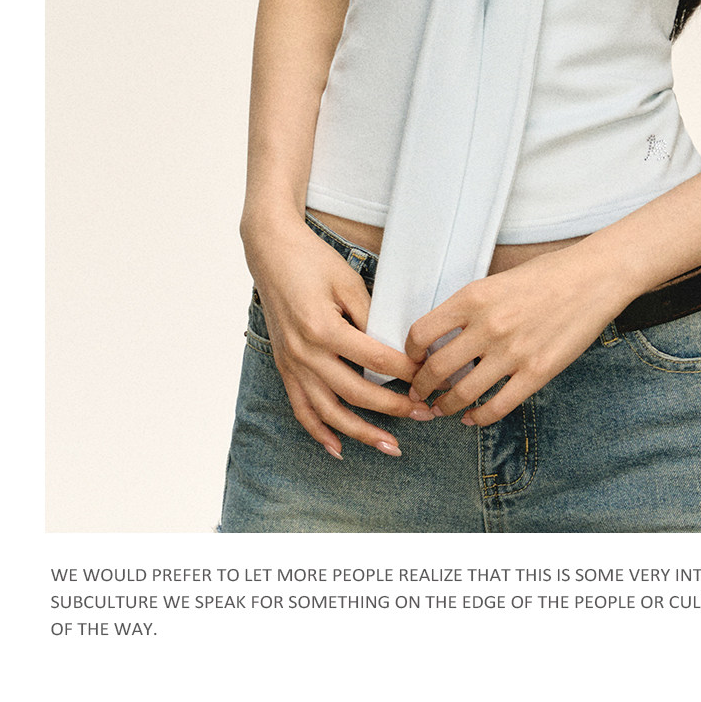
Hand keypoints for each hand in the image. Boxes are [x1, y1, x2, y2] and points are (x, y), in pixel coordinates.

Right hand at [243, 214, 438, 457]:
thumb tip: (397, 349)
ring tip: (390, 446)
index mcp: (323, 328)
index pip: (375, 360)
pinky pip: (301, 409)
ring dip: (361, 433)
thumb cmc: (312, 261)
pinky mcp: (284, 367)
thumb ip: (370, 317)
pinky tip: (338, 448)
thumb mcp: (348, 282)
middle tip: (425, 413)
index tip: (429, 375)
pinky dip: (319, 432)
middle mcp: (305, 353)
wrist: (272, 253)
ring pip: (329, 412)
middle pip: (356, 393)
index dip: (406, 371)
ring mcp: (292, 364)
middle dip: (394, 407)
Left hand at [404, 244, 628, 426]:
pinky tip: (473, 417)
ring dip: (445, 407)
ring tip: (442, 409)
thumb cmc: (548, 274)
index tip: (412, 360)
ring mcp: (513, 352)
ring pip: (462, 393)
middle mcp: (488, 326)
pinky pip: (497, 406)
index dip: (410, 353)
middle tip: (418, 394)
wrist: (594, 277)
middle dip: (421, 387)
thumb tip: (444, 334)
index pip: (421, 333)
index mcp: (474, 297)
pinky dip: (479, 418)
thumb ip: (470, 306)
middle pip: (436, 368)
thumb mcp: (498, 279)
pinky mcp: (537, 372)